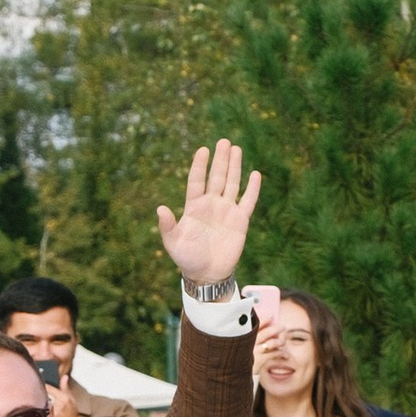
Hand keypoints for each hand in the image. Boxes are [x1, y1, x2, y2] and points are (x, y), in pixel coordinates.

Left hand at [155, 137, 262, 287]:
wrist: (207, 275)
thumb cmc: (187, 259)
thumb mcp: (173, 243)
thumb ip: (167, 226)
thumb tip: (160, 209)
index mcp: (194, 207)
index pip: (197, 180)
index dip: (199, 165)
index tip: (203, 150)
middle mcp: (211, 204)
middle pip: (216, 177)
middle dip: (220, 159)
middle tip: (224, 141)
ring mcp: (226, 211)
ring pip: (231, 184)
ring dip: (234, 167)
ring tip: (236, 149)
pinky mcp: (240, 221)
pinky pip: (247, 201)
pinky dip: (252, 189)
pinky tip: (255, 174)